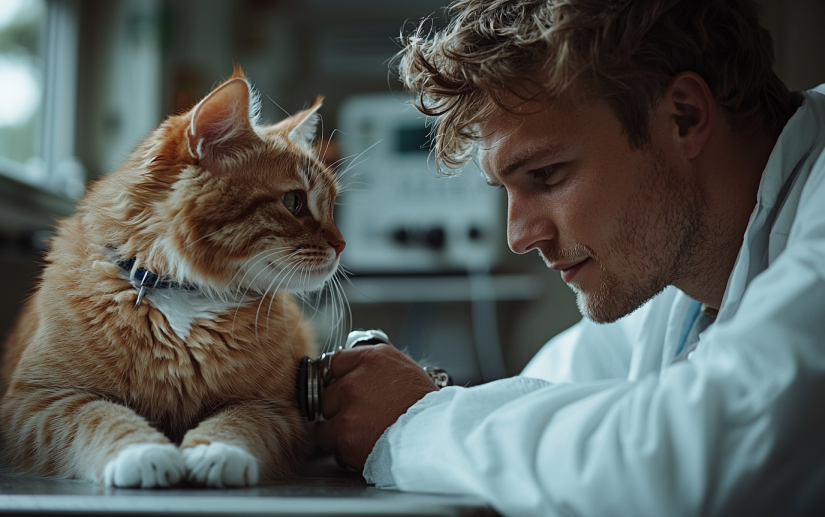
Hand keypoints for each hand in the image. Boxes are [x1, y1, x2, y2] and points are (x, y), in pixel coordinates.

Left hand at [313, 344, 437, 470]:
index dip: (339, 378)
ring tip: (360, 433)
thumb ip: (377, 369)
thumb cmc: (427, 408)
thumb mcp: (406, 371)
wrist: (435, 438)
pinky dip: (341, 446)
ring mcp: (348, 409)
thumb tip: (358, 373)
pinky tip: (360, 446)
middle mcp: (356, 380)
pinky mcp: (344, 436)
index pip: (336, 361)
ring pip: (324, 418)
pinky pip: (329, 441)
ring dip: (336, 426)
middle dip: (338, 404)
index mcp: (373, 359)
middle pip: (328, 391)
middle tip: (359, 414)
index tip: (341, 387)